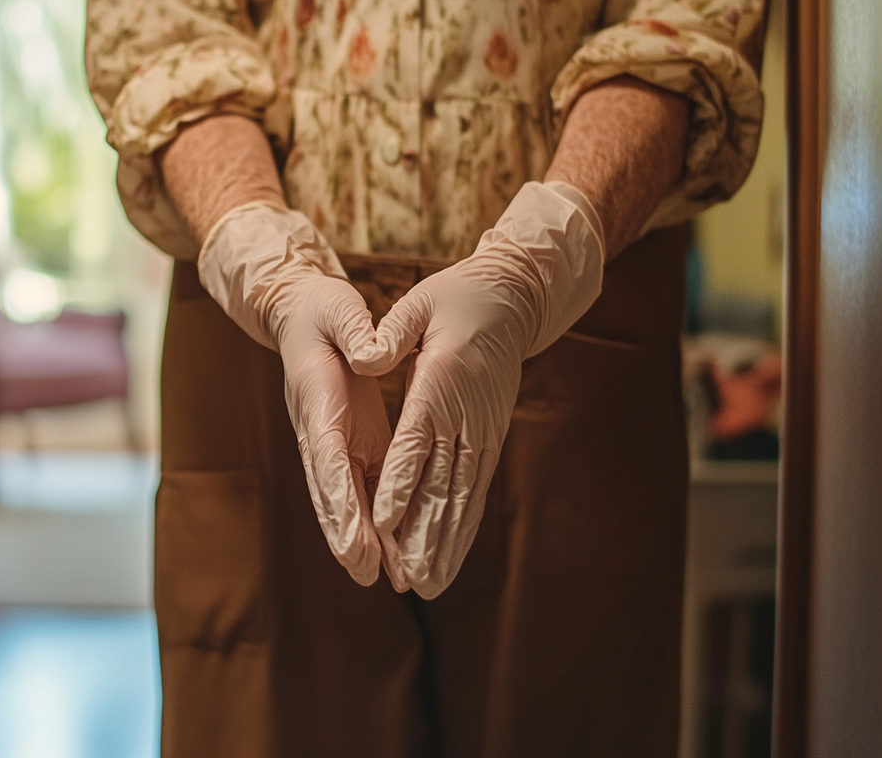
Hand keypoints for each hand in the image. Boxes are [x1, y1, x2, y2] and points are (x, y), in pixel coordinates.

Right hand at [199, 202, 391, 584]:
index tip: (352, 535)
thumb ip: (355, 330)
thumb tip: (372, 355)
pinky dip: (376, 521)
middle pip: (329, 493)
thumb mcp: (339, 308)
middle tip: (365, 573)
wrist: (302, 313)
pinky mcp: (350, 445)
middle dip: (346, 534)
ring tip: (385, 577)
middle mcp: (318, 432)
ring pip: (343, 500)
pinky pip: (362, 488)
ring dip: (360, 539)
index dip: (339, 500)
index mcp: (316, 401)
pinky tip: (394, 552)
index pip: (326, 457)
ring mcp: (332, 443)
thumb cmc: (322, 310)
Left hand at [352, 182, 605, 597]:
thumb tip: (365, 357)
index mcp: (445, 381)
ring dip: (446, 542)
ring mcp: (484, 430)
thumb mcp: (421, 303)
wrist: (516, 296)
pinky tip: (450, 556)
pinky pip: (477, 488)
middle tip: (410, 580)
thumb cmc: (458, 297)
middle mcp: (467, 414)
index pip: (418, 440)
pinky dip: (464, 525)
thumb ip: (392, 333)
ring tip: (429, 585)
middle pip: (444, 483)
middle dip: (426, 535)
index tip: (385, 522)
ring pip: (463, 495)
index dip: (402, 483)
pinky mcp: (491, 437)